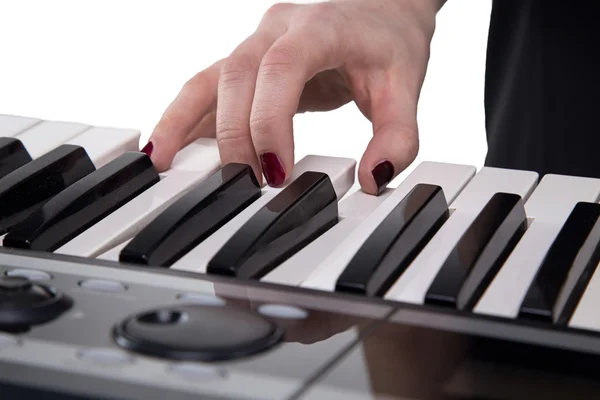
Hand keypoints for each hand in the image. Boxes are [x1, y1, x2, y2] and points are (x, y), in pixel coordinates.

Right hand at [144, 0, 442, 194]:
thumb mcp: (406, 87)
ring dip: (183, 122)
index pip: (282, 68)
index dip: (270, 120)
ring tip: (161, 164)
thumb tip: (373, 179)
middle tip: (245, 185)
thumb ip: (399, 136)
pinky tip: (169, 149)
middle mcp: (278, 29)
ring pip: (208, 78)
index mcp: (320, 27)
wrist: (378, 11)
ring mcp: (255, 43)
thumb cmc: (388, 43)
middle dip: (234, 136)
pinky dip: (184, 119)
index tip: (276, 172)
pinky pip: (206, 88)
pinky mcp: (246, 63)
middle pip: (236, 76)